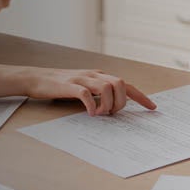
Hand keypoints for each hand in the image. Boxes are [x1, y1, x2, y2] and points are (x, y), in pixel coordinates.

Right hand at [19, 67, 156, 115]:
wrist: (36, 78)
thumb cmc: (61, 86)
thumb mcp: (84, 87)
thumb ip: (98, 94)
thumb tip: (112, 108)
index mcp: (99, 75)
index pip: (126, 84)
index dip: (140, 96)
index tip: (152, 108)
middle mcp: (94, 75)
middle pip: (121, 83)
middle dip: (122, 102)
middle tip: (112, 114)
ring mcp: (82, 78)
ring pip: (107, 87)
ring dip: (109, 104)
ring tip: (101, 114)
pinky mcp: (69, 85)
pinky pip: (86, 93)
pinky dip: (92, 105)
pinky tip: (91, 113)